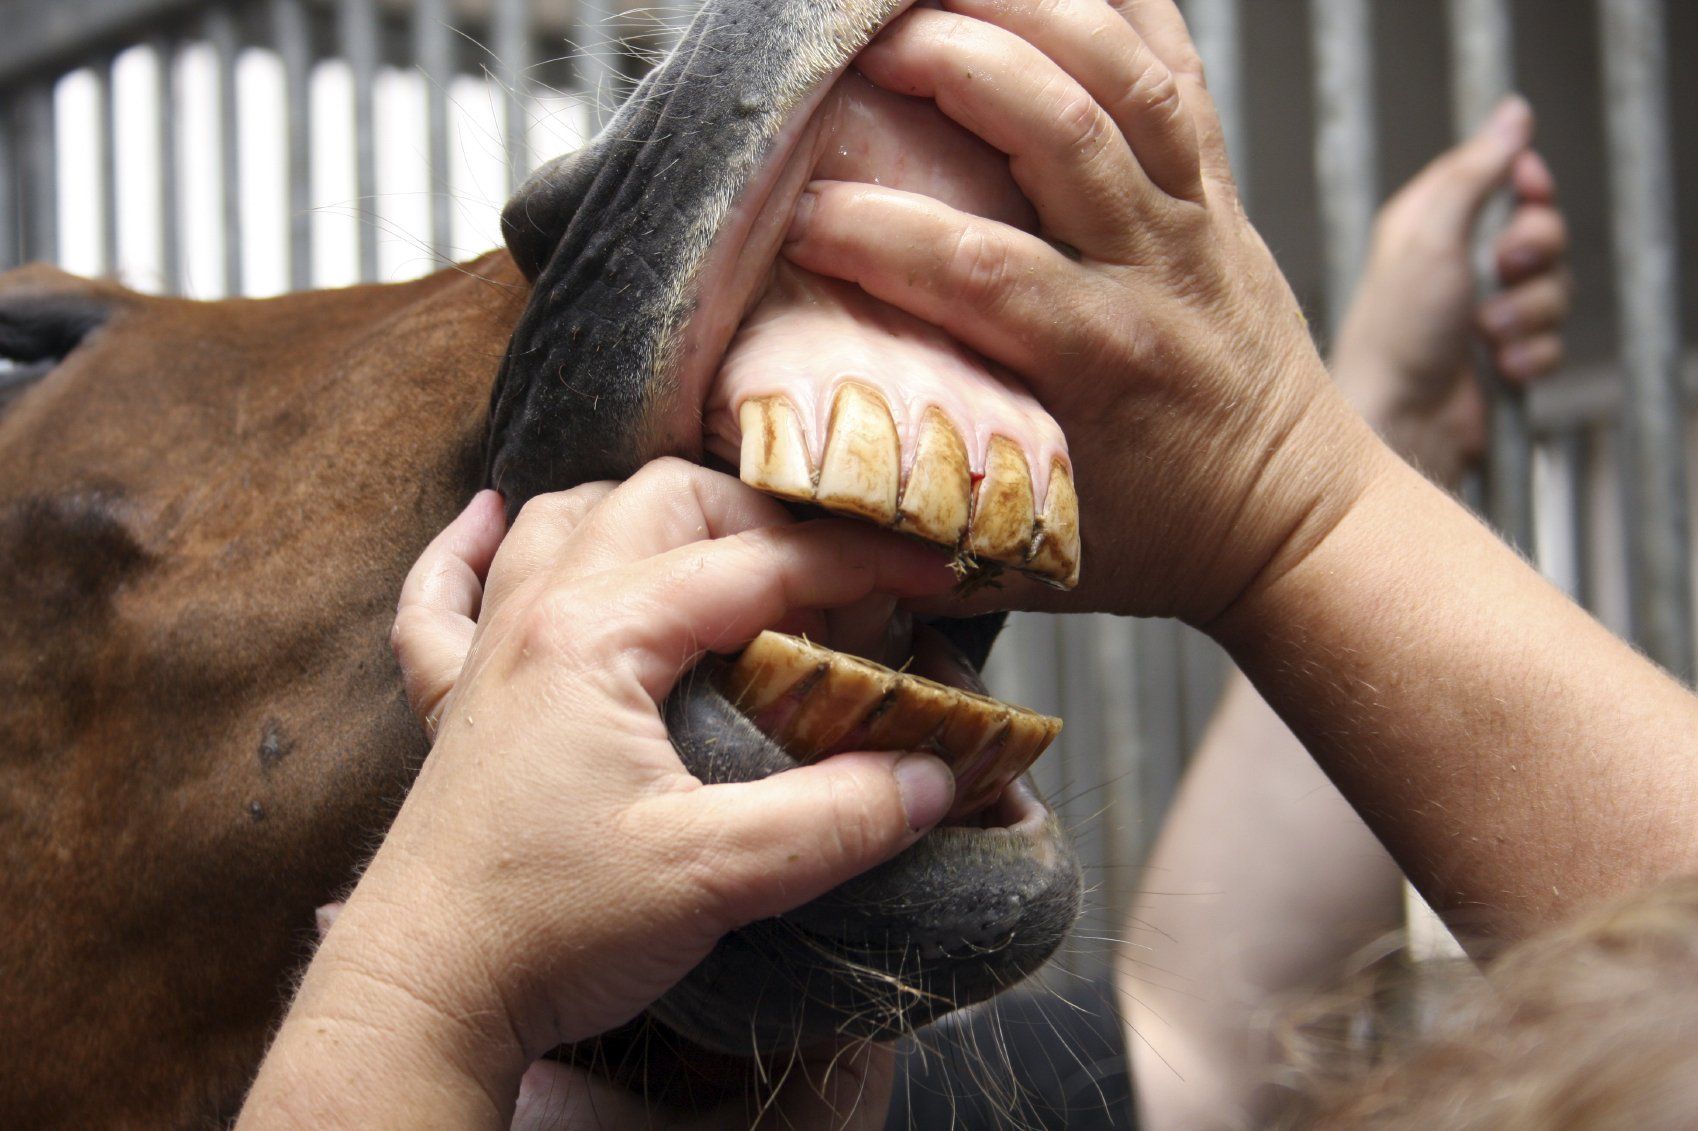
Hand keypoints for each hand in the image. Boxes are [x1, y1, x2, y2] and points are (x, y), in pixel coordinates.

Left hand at [239, 460, 958, 1129]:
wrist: (420, 1001)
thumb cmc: (549, 930)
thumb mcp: (714, 876)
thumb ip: (834, 819)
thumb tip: (933, 776)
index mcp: (599, 635)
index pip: (757, 564)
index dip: (858, 564)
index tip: (930, 578)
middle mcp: (535, 617)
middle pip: (661, 503)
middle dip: (761, 521)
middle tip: (832, 582)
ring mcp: (485, 656)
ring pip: (560, 522)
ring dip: (644, 516)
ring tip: (715, 549)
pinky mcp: (455, 707)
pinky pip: (444, 595)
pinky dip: (472, 550)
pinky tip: (491, 524)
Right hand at [783, 0, 1386, 623]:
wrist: (1297, 526)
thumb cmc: (1162, 544)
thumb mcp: (1040, 550)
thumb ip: (927, 519)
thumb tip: (807, 497)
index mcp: (1101, 361)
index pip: (977, 268)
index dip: (874, 229)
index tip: (795, 216)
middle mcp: (1156, 270)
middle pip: (1058, 128)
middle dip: (952, 64)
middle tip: (859, 48)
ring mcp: (1198, 217)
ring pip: (1125, 72)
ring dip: (1029, 5)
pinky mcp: (1221, 190)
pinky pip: (1179, 66)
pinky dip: (1120, 1)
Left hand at [1333, 97, 1571, 485]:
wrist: (1398, 421)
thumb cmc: (1397, 331)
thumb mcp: (1431, 236)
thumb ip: (1475, 172)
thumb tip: (1513, 111)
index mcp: (1430, 221)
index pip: (1500, 175)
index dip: (1525, 180)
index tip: (1527, 187)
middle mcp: (1458, 261)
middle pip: (1542, 229)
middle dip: (1535, 252)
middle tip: (1503, 269)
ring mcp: (1483, 311)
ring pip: (1554, 288)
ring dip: (1527, 313)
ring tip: (1485, 335)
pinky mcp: (1503, 356)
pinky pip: (1551, 340)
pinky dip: (1530, 355)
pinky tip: (1497, 368)